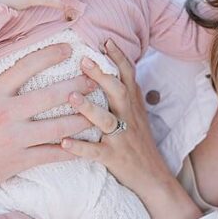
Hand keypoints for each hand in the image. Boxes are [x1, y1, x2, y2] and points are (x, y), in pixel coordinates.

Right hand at [0, 44, 95, 197]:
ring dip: (83, 118)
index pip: (25, 67)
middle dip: (77, 86)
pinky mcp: (18, 161)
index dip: (49, 55)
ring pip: (59, 128)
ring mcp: (14, 139)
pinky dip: (73, 150)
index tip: (68, 48)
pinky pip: (53, 155)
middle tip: (94, 79)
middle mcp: (5, 115)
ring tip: (100, 111)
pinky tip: (87, 145)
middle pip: (51, 96)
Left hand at [62, 40, 201, 218]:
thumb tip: (106, 68)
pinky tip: (63, 143)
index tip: (105, 39)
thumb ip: (122, 93)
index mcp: (131, 105)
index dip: (118, 57)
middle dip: (102, 76)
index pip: (127, 76)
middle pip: (118, 92)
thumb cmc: (138, 142)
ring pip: (106, 120)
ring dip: (88, 108)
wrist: (154, 178)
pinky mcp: (114, 158)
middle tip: (83, 60)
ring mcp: (121, 138)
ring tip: (70, 97)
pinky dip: (79, 148)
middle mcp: (128, 118)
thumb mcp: (134, 114)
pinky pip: (95, 152)